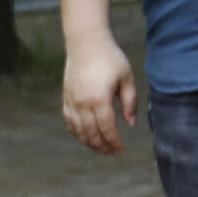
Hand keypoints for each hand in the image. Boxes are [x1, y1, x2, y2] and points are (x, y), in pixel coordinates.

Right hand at [63, 30, 136, 154]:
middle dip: (103, 146)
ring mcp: (72, 102)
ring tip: (100, 148)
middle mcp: (83, 104)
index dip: (115, 142)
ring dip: (89, 143)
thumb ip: (130, 102)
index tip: (121, 150)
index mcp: (100, 99)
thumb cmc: (110, 58)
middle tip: (112, 153)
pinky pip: (70, 122)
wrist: (86, 43)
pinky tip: (85, 137)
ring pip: (79, 131)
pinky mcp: (66, 99)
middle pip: (92, 134)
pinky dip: (77, 133)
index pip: (107, 128)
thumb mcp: (126, 78)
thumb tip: (131, 123)